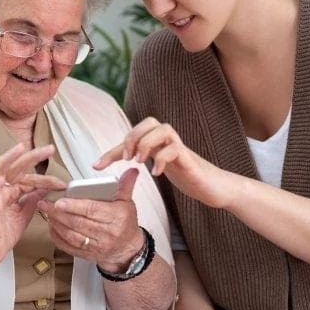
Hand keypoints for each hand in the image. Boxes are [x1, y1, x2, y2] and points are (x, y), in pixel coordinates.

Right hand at [0, 144, 66, 267]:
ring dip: (8, 159)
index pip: (30, 178)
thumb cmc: (5, 232)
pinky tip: (0, 180)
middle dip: (32, 156)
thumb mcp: (26, 212)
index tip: (62, 183)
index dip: (46, 179)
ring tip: (20, 149)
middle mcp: (1, 189)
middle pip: (16, 167)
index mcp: (12, 190)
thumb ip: (34, 198)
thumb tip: (46, 187)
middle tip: (49, 149)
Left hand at [37, 168, 142, 269]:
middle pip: (78, 222)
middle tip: (45, 204)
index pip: (91, 210)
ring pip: (71, 235)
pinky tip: (52, 227)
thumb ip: (125, 186)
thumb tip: (131, 171)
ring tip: (47, 213)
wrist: (128, 249)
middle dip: (59, 213)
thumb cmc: (125, 224)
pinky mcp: (88, 255)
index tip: (60, 201)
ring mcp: (97, 246)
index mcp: (116, 218)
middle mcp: (107, 234)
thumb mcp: (127, 203)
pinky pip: (69, 247)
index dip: (74, 206)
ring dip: (56, 224)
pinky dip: (58, 237)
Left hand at [94, 117, 230, 207]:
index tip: (96, 166)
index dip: (111, 151)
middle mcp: (168, 141)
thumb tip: (118, 168)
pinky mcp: (191, 159)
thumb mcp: (160, 168)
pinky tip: (157, 173)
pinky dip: (163, 158)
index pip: (132, 138)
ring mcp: (180, 148)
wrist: (214, 187)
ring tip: (140, 162)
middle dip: (133, 137)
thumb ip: (143, 161)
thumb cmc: (187, 176)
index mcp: (158, 143)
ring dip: (146, 143)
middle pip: (149, 122)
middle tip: (128, 158)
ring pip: (163, 128)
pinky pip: (176, 149)